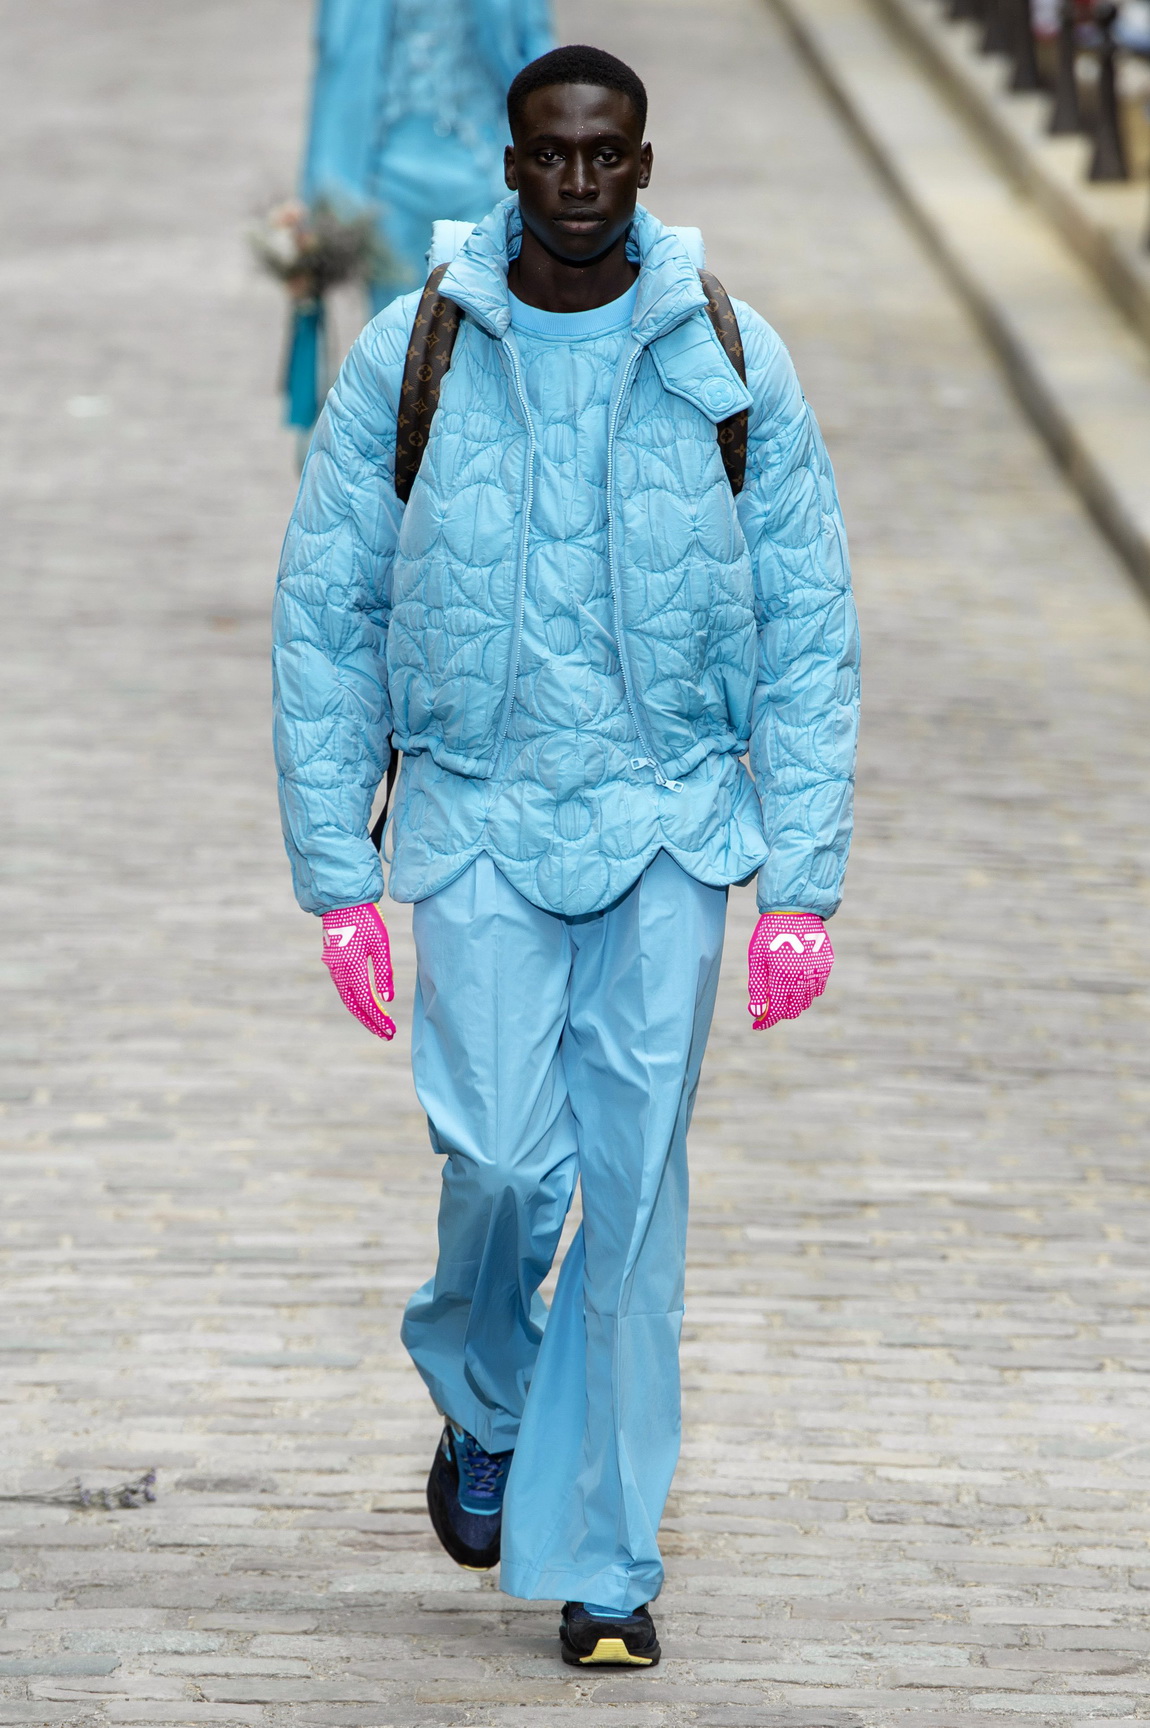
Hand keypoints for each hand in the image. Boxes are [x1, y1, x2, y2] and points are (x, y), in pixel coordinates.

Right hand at [320, 903, 395, 1039]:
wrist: (342, 900)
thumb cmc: (366, 919)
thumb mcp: (380, 943)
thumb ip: (383, 972)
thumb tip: (387, 1000)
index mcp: (351, 968)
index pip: (367, 1002)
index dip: (379, 1019)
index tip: (391, 1031)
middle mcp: (339, 972)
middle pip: (354, 1006)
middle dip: (371, 1022)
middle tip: (387, 1035)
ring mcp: (334, 968)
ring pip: (347, 998)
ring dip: (363, 1013)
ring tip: (379, 1024)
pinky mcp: (334, 962)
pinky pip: (344, 988)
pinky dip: (355, 1000)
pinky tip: (366, 1004)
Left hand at [748, 913, 833, 1030]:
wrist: (795, 910)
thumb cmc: (770, 934)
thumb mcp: (757, 959)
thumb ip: (757, 987)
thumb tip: (756, 1013)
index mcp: (782, 975)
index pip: (776, 1011)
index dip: (765, 1021)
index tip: (756, 1025)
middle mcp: (803, 977)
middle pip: (793, 1010)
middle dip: (779, 1012)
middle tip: (769, 1004)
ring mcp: (817, 972)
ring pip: (806, 1001)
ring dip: (793, 1001)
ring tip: (782, 986)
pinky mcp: (826, 967)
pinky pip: (817, 988)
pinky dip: (807, 990)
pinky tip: (797, 978)